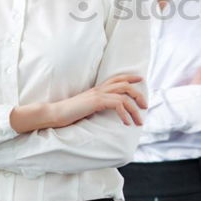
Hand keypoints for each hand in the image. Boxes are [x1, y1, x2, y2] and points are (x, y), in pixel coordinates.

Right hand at [10, 75, 146, 132]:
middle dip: (138, 93)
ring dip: (135, 108)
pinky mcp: (96, 102)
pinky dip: (125, 114)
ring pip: (124, 94)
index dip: (130, 77)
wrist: (54, 114)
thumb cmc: (68, 114)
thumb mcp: (86, 108)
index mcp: (97, 89)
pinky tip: (127, 124)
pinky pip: (117, 104)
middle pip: (125, 84)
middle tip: (145, 106)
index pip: (117, 78)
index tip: (141, 79)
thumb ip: (97, 106)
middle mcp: (99, 89)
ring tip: (139, 121)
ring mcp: (98, 94)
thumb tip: (107, 111)